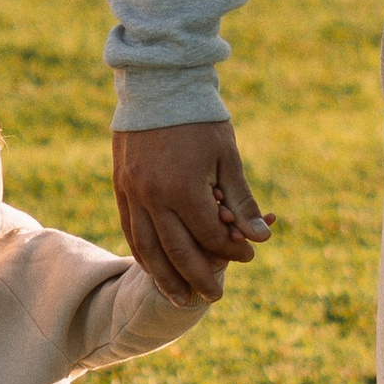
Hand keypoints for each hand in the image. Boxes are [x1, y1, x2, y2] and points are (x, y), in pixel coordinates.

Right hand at [111, 118, 271, 304]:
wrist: (158, 84)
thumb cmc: (200, 118)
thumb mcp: (228, 157)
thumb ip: (241, 202)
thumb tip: (262, 238)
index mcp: (184, 187)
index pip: (209, 235)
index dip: (232, 250)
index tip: (249, 255)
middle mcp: (154, 196)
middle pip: (177, 251)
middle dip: (199, 277)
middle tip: (214, 297)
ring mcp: (133, 192)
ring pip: (147, 249)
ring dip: (165, 278)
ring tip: (181, 299)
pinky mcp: (121, 187)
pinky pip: (130, 231)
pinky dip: (143, 254)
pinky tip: (156, 268)